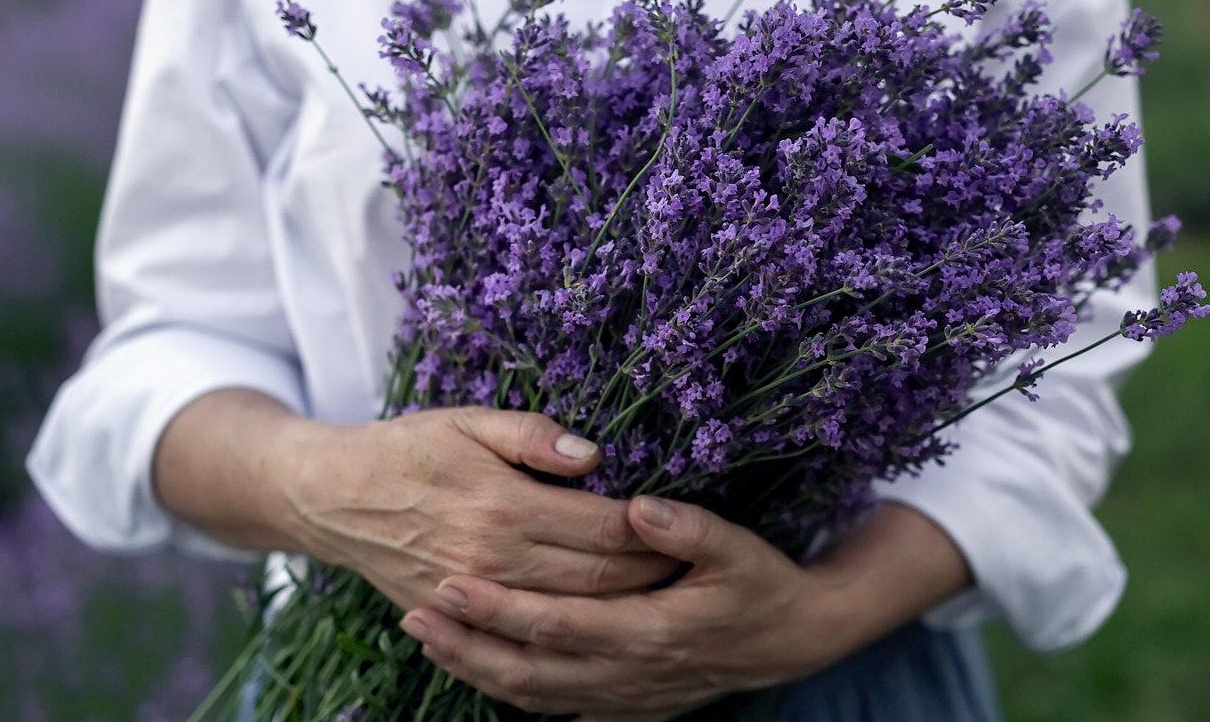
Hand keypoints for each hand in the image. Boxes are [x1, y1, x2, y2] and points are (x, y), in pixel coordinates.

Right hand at [279, 407, 680, 609]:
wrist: (333, 498)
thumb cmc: (407, 449)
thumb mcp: (468, 421)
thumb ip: (533, 435)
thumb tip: (593, 455)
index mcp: (504, 505)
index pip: (603, 528)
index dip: (651, 531)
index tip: (683, 527)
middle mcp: (493, 559)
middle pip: (598, 580)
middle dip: (650, 575)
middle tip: (689, 569)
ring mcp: (474, 597)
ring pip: (568, 615)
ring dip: (619, 609)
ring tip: (661, 599)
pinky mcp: (456, 619)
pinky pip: (524, 639)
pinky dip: (568, 637)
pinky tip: (599, 628)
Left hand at [397, 495, 847, 718]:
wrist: (796, 640)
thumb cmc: (763, 584)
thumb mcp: (738, 548)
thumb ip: (687, 528)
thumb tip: (637, 508)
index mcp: (649, 631)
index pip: (554, 623)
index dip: (498, 607)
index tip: (449, 580)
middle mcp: (629, 673)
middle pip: (528, 670)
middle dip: (466, 643)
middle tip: (414, 612)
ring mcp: (626, 698)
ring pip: (533, 696)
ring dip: (477, 670)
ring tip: (429, 638)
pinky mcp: (628, 707)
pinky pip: (556, 709)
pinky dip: (512, 692)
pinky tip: (480, 670)